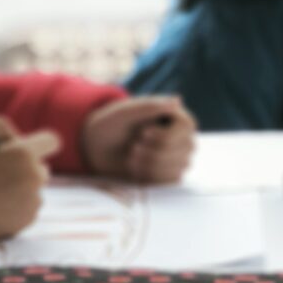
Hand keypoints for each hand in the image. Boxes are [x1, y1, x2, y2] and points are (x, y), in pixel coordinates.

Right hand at [0, 120, 58, 241]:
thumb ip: (1, 127)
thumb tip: (18, 137)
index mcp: (24, 154)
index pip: (51, 141)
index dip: (41, 143)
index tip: (32, 148)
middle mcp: (35, 177)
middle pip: (41, 167)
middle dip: (25, 167)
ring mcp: (34, 200)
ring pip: (34, 188)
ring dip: (21, 187)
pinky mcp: (29, 218)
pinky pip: (29, 206)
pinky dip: (17, 205)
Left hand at [82, 95, 196, 182]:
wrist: (96, 147)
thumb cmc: (110, 124)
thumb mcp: (126, 111)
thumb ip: (151, 106)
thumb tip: (177, 100)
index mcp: (176, 117)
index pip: (186, 129)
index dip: (164, 136)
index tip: (143, 133)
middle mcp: (183, 137)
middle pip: (183, 151)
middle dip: (153, 153)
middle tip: (133, 146)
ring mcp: (179, 158)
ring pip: (178, 168)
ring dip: (149, 165)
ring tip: (132, 157)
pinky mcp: (170, 175)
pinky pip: (171, 182)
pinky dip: (150, 177)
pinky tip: (137, 169)